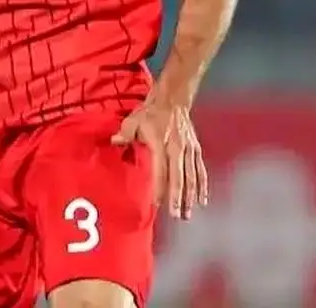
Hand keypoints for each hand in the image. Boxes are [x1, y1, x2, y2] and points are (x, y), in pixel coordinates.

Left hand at [111, 99, 207, 219]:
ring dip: (190, 197)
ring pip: (192, 177)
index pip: (161, 170)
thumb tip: (114, 141)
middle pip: (179, 177)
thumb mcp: (133, 121)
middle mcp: (177, 149)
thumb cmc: (150, 113)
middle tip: (176, 216)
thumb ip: (125, 134)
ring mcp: (189, 150)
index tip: (157, 204)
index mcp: (161, 143)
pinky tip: (201, 201)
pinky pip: (201, 171)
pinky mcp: (196, 150)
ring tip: (187, 214)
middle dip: (178, 198)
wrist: (172, 100)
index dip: (160, 188)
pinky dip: (202, 186)